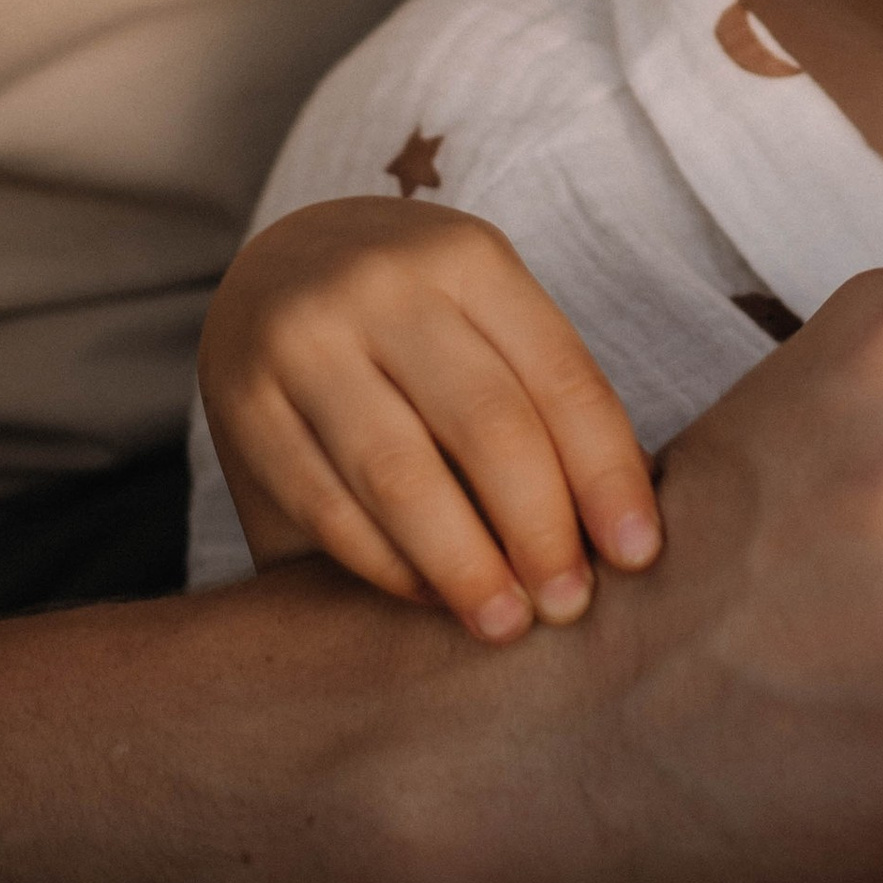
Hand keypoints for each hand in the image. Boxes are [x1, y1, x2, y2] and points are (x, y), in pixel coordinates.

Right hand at [197, 200, 661, 642]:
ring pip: (400, 473)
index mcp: (467, 257)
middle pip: (486, 423)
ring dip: (463, 564)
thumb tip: (624, 531)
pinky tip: (429, 598)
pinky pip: (327, 507)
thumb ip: (537, 398)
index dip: (606, 472)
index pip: (558, 374)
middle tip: (570, 607)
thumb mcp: (479, 313)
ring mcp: (304, 340)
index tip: (639, 556)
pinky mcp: (243, 404)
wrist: (273, 270)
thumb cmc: (410, 318)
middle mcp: (382, 285)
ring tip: (504, 625)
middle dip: (540, 528)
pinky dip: (387, 566)